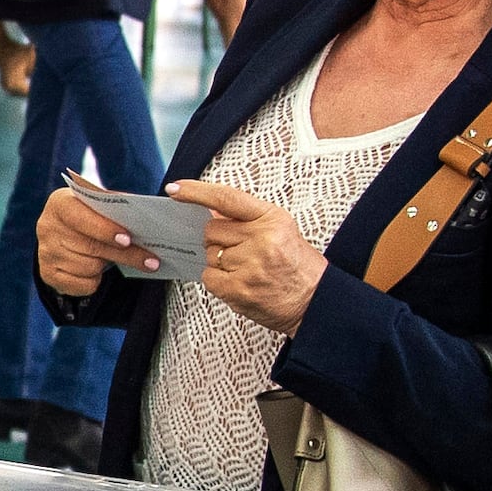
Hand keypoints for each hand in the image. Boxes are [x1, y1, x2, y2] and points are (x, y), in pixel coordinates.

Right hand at [34, 183, 152, 300]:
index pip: (80, 216)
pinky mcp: (48, 275)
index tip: (127, 239)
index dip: (104, 229)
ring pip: (89, 267)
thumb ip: (116, 208)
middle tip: (151, 261)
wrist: (65, 235)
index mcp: (60, 204)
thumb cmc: (90, 217)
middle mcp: (47, 227)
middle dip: (125, 255)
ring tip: (110, 258)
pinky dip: (95, 281)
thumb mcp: (99, 206)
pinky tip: (95, 271)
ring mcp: (45, 253)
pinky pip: (83, 285)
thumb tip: (145, 218)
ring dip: (106, 266)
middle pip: (91, 246)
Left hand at [161, 179, 328, 332]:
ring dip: (221, 262)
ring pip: (210, 254)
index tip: (176, 189)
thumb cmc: (297, 266)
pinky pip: (209, 277)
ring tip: (247, 269)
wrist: (315, 301)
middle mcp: (262, 239)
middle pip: (212, 229)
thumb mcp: (280, 230)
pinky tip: (239, 282)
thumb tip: (211, 210)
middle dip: (219, 239)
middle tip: (242, 251)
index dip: (197, 192)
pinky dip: (217, 280)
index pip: (227, 198)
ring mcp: (249, 265)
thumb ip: (246, 219)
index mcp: (272, 219)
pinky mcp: (239, 289)